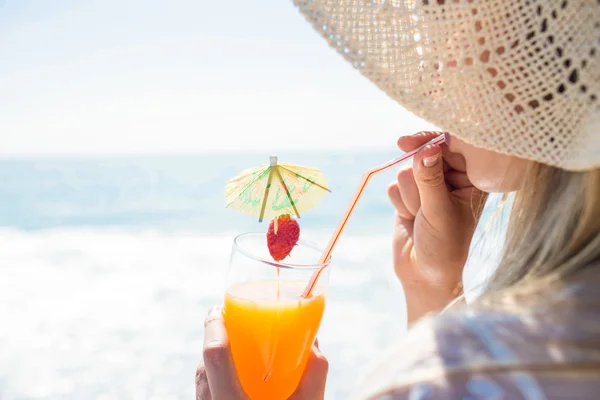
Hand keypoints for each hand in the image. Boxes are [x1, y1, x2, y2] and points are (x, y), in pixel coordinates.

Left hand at [196, 306, 328, 399]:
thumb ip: (313, 377)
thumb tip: (314, 346)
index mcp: (230, 399)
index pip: (215, 354)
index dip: (216, 325)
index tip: (221, 307)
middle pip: (206, 362)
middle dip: (218, 336)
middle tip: (235, 321)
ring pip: (204, 376)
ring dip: (219, 356)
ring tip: (241, 348)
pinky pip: (207, 389)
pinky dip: (219, 375)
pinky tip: (241, 376)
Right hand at [387, 132, 486, 322]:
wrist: (424, 274)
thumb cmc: (444, 246)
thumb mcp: (440, 211)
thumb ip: (431, 179)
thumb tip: (427, 149)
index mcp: (470, 178)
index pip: (449, 147)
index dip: (428, 143)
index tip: (407, 143)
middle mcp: (449, 178)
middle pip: (421, 157)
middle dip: (418, 183)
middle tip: (425, 207)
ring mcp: (426, 186)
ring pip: (404, 172)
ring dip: (410, 198)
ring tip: (421, 218)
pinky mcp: (407, 196)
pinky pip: (393, 186)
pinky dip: (399, 203)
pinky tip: (410, 219)